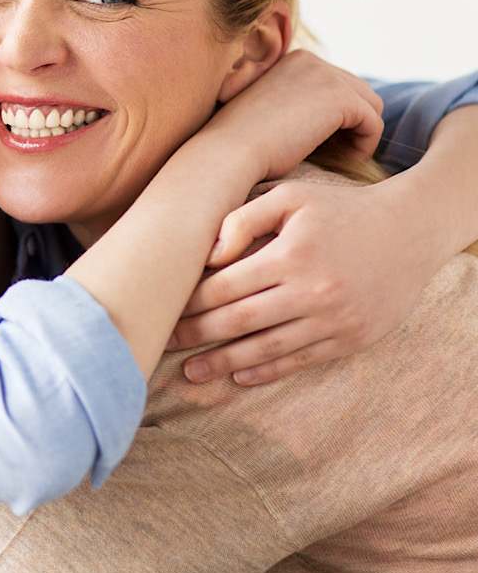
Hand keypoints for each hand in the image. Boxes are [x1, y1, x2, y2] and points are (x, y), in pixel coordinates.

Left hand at [168, 177, 432, 384]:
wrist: (411, 231)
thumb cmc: (340, 209)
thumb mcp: (292, 196)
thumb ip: (244, 217)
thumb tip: (207, 253)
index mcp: (291, 254)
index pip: (226, 285)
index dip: (191, 301)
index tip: (163, 310)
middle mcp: (312, 290)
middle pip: (239, 321)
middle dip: (196, 334)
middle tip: (162, 344)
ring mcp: (334, 319)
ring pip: (267, 348)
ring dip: (224, 363)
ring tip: (192, 372)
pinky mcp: (351, 339)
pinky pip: (301, 360)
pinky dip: (268, 371)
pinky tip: (240, 376)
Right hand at [207, 49, 383, 182]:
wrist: (228, 152)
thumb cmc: (240, 143)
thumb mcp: (268, 111)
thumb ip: (296, 104)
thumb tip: (325, 120)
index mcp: (293, 60)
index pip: (337, 83)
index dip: (338, 115)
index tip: (327, 142)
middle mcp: (311, 60)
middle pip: (358, 91)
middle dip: (353, 121)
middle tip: (339, 151)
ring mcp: (326, 76)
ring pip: (370, 105)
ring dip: (361, 131)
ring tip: (343, 155)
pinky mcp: (340, 99)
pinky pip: (373, 123)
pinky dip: (365, 144)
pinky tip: (346, 160)